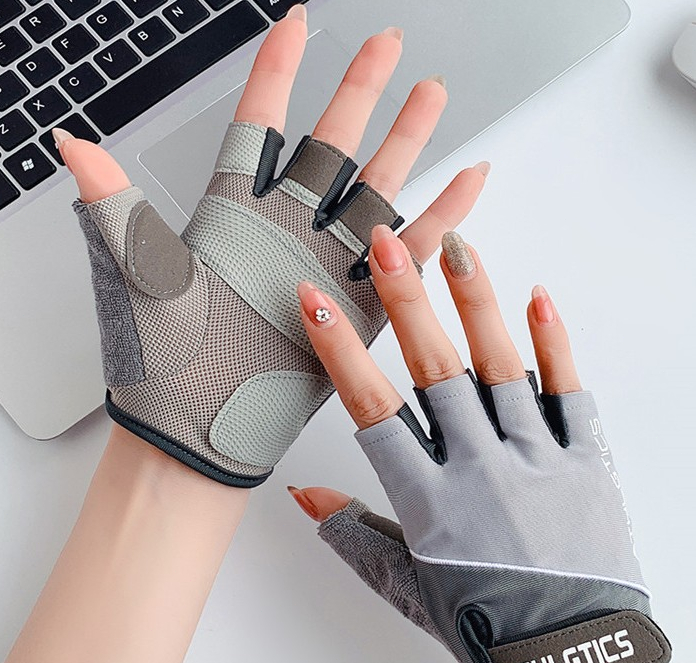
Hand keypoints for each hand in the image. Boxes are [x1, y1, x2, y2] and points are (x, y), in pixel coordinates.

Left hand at [55, 6, 487, 487]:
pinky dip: (439, 221)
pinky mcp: (357, 305)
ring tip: (431, 96)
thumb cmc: (162, 363)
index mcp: (231, 215)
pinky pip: (406, 254)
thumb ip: (115, 205)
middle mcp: (283, 232)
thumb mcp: (134, 277)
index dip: (277, 72)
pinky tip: (465, 186)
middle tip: (388, 44)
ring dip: (406, 141)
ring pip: (374, 188)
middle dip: (360, 90)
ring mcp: (323, 265)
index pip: (257, 125)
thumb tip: (73, 141)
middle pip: (329, 144)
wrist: (196, 432)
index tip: (297, 23)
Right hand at [290, 227, 670, 662]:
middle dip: (405, 302)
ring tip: (456, 248)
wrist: (571, 659)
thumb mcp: (406, 584)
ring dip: (475, 303)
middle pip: (435, 369)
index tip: (317, 305)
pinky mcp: (584, 463)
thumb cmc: (485, 626)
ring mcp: (537, 461)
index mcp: (429, 502)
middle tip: (386, 246)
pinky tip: (538, 298)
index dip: (339, 351)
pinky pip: (568, 392)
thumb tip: (303, 498)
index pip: (372, 409)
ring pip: (501, 367)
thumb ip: (352, 533)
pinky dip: (554, 343)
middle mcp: (480, 471)